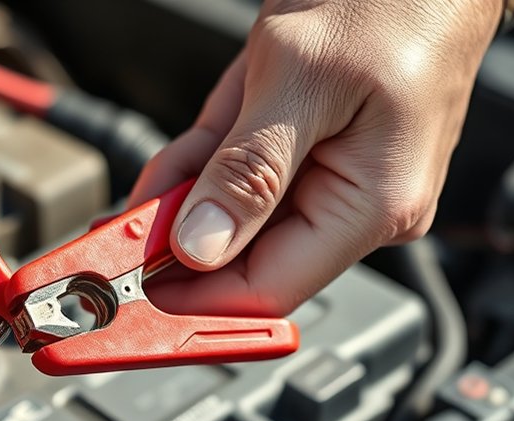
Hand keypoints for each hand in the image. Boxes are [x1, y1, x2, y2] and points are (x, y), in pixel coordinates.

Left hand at [130, 0, 497, 316]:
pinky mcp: (308, 152)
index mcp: (372, 204)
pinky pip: (240, 175)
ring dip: (182, 201)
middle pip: (244, 254)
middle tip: (120, 231)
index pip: (267, 289)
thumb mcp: (303, 77)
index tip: (131, 287)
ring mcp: (331, 179)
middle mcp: (354, 204)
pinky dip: (199, 170)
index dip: (192, 298)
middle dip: (177, 242)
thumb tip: (201, 248)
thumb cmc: (392, 0)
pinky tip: (168, 172)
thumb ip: (249, 168)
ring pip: (233, 214)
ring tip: (146, 188)